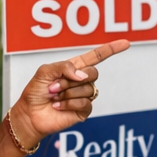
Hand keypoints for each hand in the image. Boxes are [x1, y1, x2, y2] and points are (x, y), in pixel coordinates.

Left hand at [9, 39, 129, 148]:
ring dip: (67, 92)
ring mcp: (83, 96)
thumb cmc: (35, 92)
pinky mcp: (83, 111)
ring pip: (87, 89)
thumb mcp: (44, 71)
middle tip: (54, 86)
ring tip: (54, 96)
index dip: (111, 50)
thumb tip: (82, 76)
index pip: (95, 57)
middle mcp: (81, 81)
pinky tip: (58, 106)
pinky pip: (85, 103)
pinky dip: (69, 104)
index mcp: (73, 68)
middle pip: (93, 73)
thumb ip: (64, 67)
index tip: (126, 43)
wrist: (30, 114)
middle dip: (71, 79)